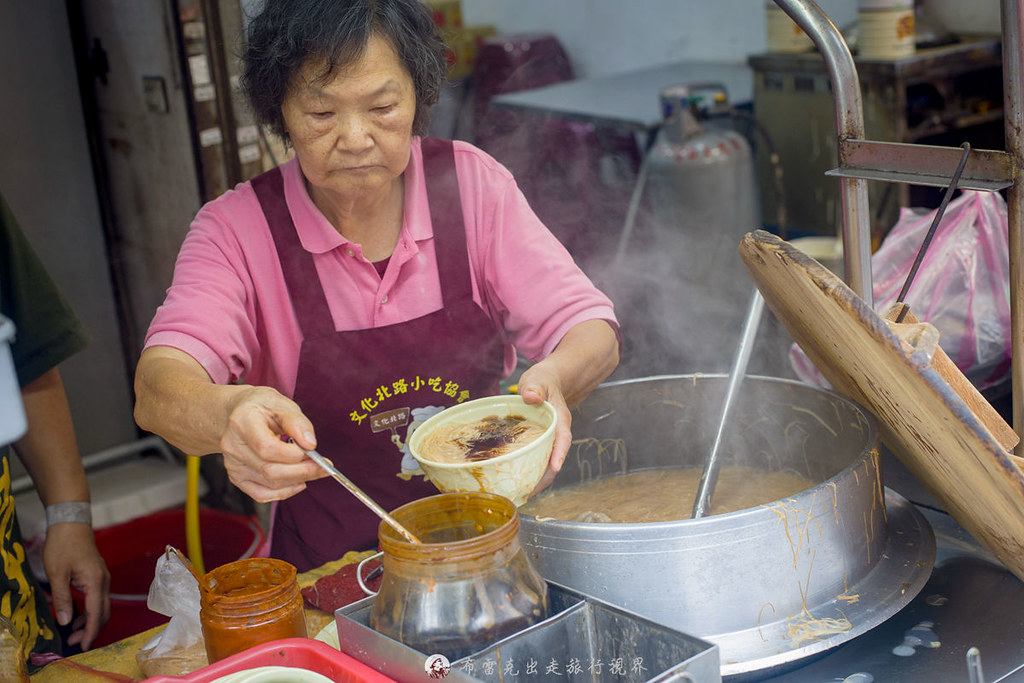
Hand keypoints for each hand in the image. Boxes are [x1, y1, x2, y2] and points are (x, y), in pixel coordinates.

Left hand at [43, 523, 109, 650]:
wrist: (71, 524)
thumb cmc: (63, 546)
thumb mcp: (57, 573)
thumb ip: (63, 598)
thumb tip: (65, 622)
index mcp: (95, 581)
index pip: (96, 613)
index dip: (90, 632)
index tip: (83, 646)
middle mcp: (104, 581)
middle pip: (103, 612)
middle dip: (90, 630)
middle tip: (73, 642)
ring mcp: (103, 578)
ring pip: (102, 606)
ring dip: (90, 621)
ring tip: (72, 633)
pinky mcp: (98, 576)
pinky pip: (98, 598)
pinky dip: (90, 610)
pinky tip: (76, 616)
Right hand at [219, 385, 328, 501]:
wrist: (239, 412)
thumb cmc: (262, 406)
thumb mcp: (281, 404)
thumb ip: (297, 422)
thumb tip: (310, 444)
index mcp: (242, 423)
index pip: (267, 448)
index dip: (293, 454)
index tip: (313, 451)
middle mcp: (233, 446)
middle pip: (269, 470)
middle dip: (302, 471)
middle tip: (323, 466)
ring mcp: (232, 464)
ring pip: (269, 484)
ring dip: (297, 480)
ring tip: (314, 470)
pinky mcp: (236, 477)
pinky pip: (261, 494)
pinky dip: (283, 492)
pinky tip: (298, 482)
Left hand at [516, 365, 571, 495]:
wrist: (547, 382)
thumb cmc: (543, 382)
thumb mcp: (538, 380)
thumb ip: (535, 388)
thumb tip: (532, 397)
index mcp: (560, 420)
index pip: (563, 439)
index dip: (559, 454)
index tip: (555, 467)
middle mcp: (557, 434)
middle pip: (555, 459)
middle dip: (545, 477)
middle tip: (529, 491)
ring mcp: (549, 441)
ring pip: (546, 464)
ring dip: (536, 479)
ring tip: (520, 493)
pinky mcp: (540, 444)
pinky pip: (537, 460)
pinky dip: (529, 471)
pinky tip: (515, 480)